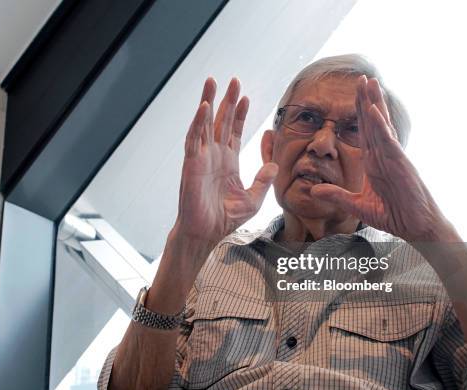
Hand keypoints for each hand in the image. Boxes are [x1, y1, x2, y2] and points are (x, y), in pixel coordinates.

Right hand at [174, 77, 278, 244]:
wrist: (206, 233)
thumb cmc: (225, 219)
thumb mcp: (252, 200)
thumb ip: (262, 181)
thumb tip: (274, 165)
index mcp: (228, 162)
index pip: (234, 132)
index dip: (240, 114)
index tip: (246, 97)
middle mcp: (214, 156)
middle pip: (221, 121)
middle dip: (227, 100)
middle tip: (233, 80)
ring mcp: (201, 158)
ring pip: (205, 124)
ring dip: (208, 102)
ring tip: (213, 82)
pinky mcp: (192, 164)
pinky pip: (194, 139)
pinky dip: (198, 122)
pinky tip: (204, 107)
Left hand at [314, 75, 449, 241]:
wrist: (416, 228)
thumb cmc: (394, 215)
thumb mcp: (357, 206)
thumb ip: (336, 196)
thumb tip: (314, 189)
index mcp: (374, 162)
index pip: (364, 133)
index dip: (359, 114)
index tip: (353, 95)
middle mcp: (384, 155)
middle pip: (373, 122)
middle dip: (366, 100)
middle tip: (361, 77)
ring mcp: (393, 158)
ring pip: (382, 126)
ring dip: (375, 104)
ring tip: (370, 82)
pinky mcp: (401, 165)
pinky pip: (389, 142)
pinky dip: (381, 127)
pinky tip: (375, 112)